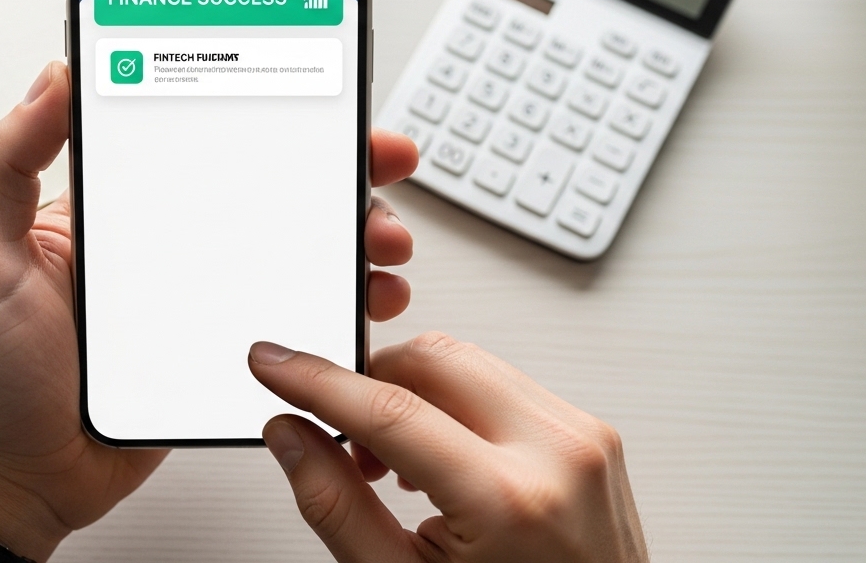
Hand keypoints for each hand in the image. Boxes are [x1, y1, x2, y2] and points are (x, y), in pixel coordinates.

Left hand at [0, 61, 420, 559]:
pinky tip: (357, 303)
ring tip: (382, 243)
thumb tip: (51, 79)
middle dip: (331, 170)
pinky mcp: (217, 351)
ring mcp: (195, 298)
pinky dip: (330, 305)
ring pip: (287, 250)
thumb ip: (7, 164)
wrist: (14, 480)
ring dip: (347, 237)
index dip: (260, 111)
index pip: (196, 138)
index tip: (314, 95)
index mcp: (110, 208)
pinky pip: (284, 317)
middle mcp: (160, 244)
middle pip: (261, 188)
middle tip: (379, 163)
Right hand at [249, 334, 647, 562]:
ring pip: (467, 361)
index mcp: (512, 501)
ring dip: (412, 393)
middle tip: (341, 435)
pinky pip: (503, 384)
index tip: (273, 364)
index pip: (389, 409)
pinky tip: (440, 458)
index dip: (316, 380)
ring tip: (393, 464)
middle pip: (431, 358)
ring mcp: (584, 437)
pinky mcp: (591, 433)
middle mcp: (559, 453)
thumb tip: (291, 437)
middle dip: (369, 380)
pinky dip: (455, 406)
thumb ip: (338, 507)